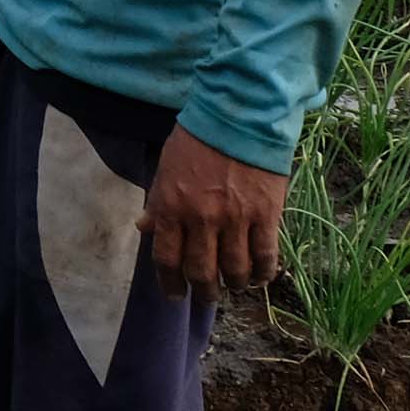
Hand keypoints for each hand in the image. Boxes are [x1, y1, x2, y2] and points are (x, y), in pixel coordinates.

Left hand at [141, 129, 286, 305]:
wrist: (240, 114)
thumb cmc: (198, 138)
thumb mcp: (167, 167)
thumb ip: (157, 201)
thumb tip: (143, 228)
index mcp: (171, 206)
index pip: (166, 258)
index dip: (170, 283)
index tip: (175, 296)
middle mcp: (200, 218)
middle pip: (201, 271)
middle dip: (203, 290)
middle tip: (207, 296)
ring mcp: (235, 218)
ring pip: (234, 269)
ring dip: (233, 284)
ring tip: (234, 285)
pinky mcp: (266, 214)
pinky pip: (265, 255)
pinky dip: (262, 272)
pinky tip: (260, 277)